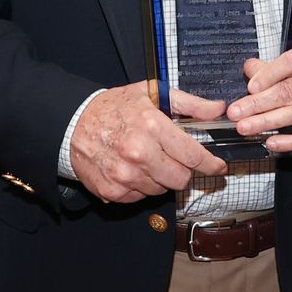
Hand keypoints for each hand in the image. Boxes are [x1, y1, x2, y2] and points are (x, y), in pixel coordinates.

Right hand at [69, 81, 226, 203]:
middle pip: (181, 178)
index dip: (210, 164)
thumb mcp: (152, 94)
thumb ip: (189, 103)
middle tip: (174, 158)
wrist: (73, 123)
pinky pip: (141, 197)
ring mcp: (124, 175)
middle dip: (183, 170)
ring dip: (161, 178)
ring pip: (162, 190)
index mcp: (152, 126)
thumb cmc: (115, 106)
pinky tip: (133, 168)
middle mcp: (138, 153)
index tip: (218, 166)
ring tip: (148, 159)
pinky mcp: (112, 191)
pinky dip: (142, 185)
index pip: (193, 155)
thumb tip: (218, 109)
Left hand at [226, 38, 291, 152]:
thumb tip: (249, 69)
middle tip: (236, 112)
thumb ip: (275, 65)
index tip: (249, 87)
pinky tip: (271, 142)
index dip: (269, 75)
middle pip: (291, 91)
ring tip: (245, 127)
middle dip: (259, 103)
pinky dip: (289, 141)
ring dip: (267, 122)